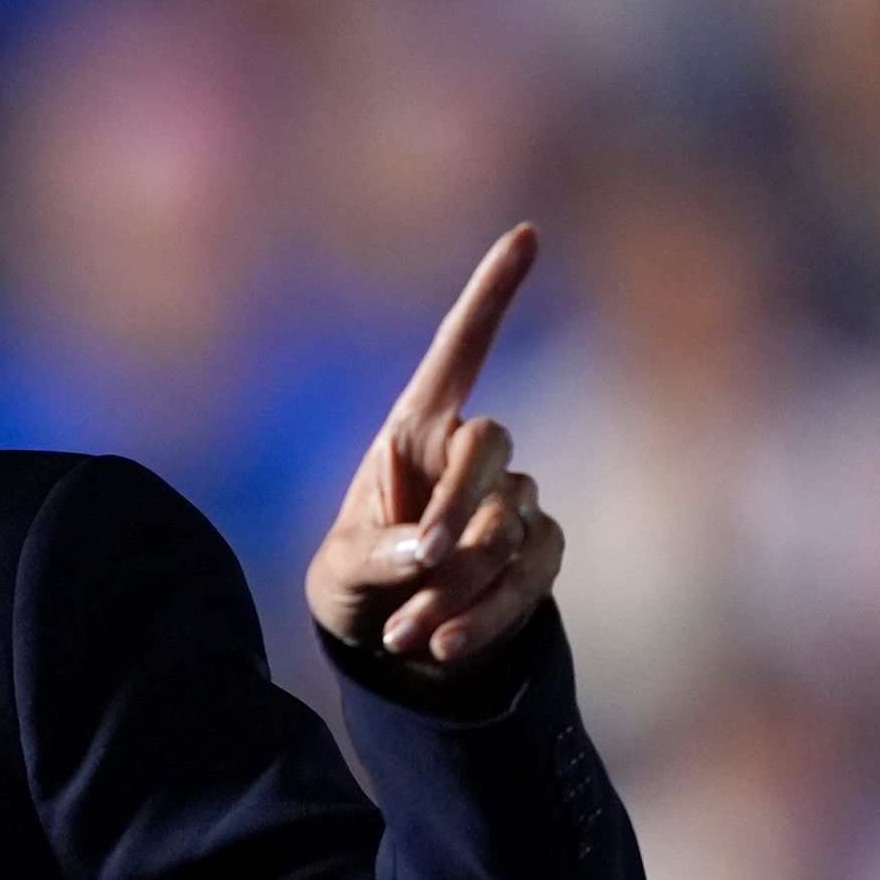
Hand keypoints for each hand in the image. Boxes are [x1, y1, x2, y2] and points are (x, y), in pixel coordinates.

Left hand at [304, 223, 566, 678]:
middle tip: (414, 563)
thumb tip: (425, 552)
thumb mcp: (342, 571)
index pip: (460, 351)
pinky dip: (488, 612)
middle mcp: (470, 452)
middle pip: (491, 445)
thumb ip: (374, 554)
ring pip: (509, 523)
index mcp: (416, 430)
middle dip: (455, 507)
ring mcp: (513, 499)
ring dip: (457, 583)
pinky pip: (532, 572)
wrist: (385, 638)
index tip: (526, 233)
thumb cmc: (353, 581)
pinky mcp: (537, 550)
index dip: (492, 294)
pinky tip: (441, 645)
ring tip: (401, 634)